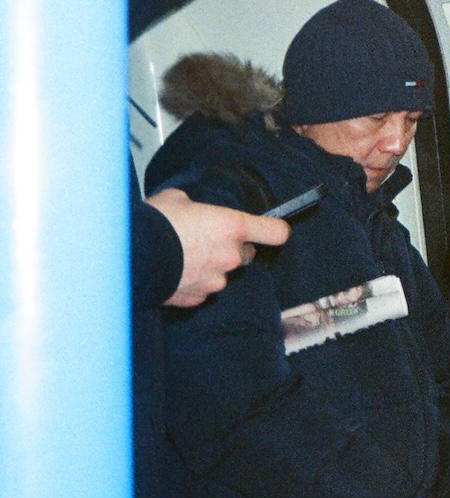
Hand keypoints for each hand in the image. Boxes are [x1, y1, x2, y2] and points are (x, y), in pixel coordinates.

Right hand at [148, 188, 290, 306]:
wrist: (126, 257)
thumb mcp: (176, 199)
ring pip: (222, 274)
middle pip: (245, 254)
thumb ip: (196, 207)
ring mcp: (216, 280)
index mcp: (233, 227)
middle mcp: (230, 255)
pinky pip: (202, 289)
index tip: (271, 228)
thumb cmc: (153, 223)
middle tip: (205, 241)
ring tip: (181, 257)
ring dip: (209, 267)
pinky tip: (173, 272)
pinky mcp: (197, 298)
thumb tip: (191, 209)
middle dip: (231, 249)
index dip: (274, 230)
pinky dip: (192, 282)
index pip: (276, 232)